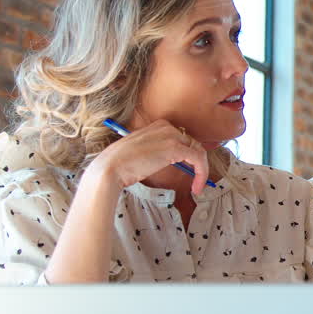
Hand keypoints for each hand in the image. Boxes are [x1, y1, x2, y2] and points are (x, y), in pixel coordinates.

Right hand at [89, 119, 210, 195]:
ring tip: (198, 187)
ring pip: (199, 152)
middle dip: (197, 163)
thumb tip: (172, 159)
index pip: (183, 138)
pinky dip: (202, 174)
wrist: (110, 168)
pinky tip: (197, 187)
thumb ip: (158, 150)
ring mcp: (171, 136)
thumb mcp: (143, 150)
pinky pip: (198, 159)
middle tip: (197, 181)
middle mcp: (167, 126)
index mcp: (159, 125)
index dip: (189, 155)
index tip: (189, 170)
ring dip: (202, 171)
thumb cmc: (121, 163)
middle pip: (193, 144)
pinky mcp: (175, 148)